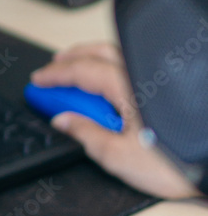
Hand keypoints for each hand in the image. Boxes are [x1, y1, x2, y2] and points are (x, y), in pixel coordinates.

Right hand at [30, 42, 199, 199]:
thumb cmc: (177, 163)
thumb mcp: (119, 158)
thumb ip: (85, 136)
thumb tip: (64, 122)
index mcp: (127, 87)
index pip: (81, 71)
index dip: (55, 74)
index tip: (39, 79)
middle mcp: (142, 76)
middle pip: (98, 52)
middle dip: (70, 57)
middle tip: (52, 69)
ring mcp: (155, 80)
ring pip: (116, 56)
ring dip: (91, 59)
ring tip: (75, 75)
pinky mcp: (165, 90)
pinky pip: (130, 66)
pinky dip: (111, 67)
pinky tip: (107, 85)